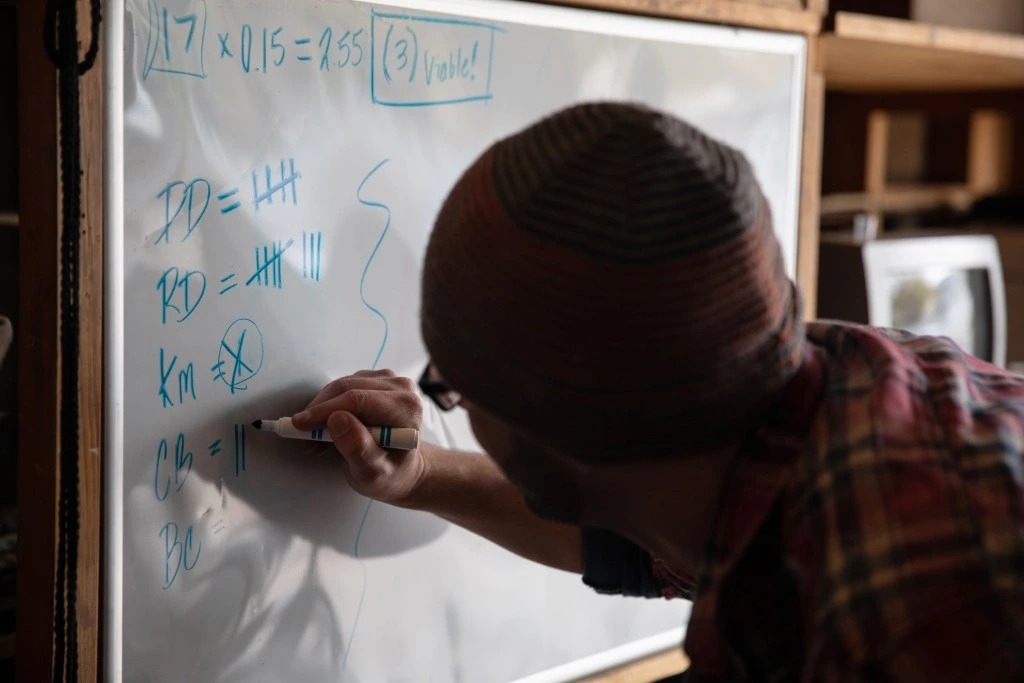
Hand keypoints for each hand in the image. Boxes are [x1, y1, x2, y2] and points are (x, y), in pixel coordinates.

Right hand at [291, 369, 425, 506]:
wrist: (402, 468)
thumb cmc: (391, 474)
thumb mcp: (374, 473)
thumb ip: (358, 448)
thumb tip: (337, 420)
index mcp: (406, 408)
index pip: (358, 400)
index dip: (325, 411)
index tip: (299, 425)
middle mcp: (401, 388)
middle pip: (348, 388)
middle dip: (319, 412)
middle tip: (302, 437)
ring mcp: (388, 381)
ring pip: (341, 386)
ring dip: (321, 411)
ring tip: (315, 440)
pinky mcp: (375, 381)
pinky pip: (342, 387)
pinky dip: (328, 407)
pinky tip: (326, 429)